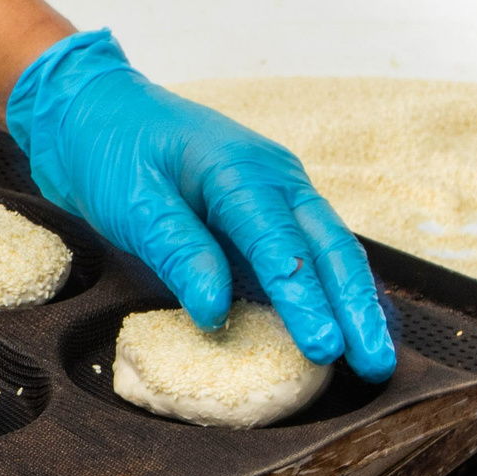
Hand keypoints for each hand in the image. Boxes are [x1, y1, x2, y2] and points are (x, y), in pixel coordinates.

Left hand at [4, 30, 395, 380]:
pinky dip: (331, 290)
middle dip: (356, 308)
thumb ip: (178, 250)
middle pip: (328, 248)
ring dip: (356, 304)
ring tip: (377, 359)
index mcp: (239, 170)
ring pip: (330, 252)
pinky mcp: (269, 213)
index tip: (323, 346)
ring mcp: (279, 194)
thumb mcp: (132, 201)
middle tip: (377, 365)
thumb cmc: (112, 151)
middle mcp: (275, 179)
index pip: (280, 244)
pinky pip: (308, 254)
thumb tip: (214, 311)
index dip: (304, 299)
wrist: (99, 110)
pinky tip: (350, 328)